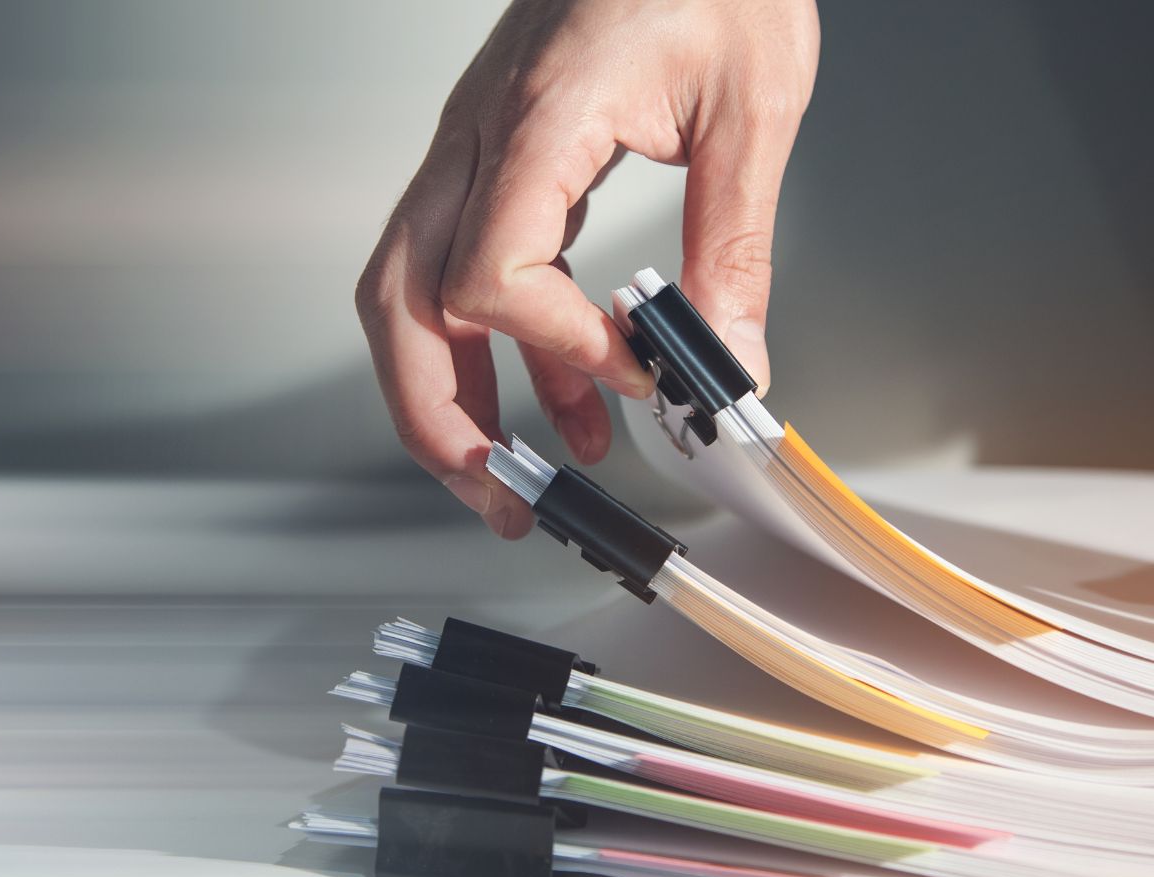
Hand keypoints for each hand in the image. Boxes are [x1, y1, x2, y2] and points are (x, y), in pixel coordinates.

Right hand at [356, 0, 818, 536]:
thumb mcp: (752, 107)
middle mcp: (481, 138)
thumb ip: (731, 243)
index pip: (491, 274)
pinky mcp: (498, 160)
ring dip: (451, 397)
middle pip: (401, 300)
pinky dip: (506, 352)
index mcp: (539, 120)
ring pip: (410, 294)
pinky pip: (470, 271)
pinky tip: (568, 404)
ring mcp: (475, 149)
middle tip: (497, 491)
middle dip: (439, 414)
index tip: (636, 378)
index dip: (556, 349)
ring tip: (515, 475)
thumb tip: (726, 359)